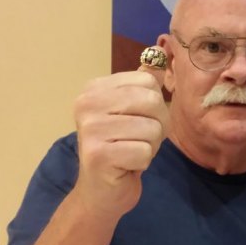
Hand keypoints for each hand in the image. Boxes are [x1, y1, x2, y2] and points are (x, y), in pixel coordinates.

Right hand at [72, 49, 169, 218]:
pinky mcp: (98, 155)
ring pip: (151, 129)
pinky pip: (144, 151)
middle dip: (157, 126)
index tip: (139, 122)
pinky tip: (126, 166)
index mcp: (94, 89)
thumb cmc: (121, 149)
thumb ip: (142, 83)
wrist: (101, 192)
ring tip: (131, 153)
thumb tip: (158, 51)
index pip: (147, 82)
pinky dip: (142, 162)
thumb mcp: (132, 112)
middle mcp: (86, 104)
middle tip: (139, 140)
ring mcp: (90, 129)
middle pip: (152, 101)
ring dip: (150, 146)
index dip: (156, 106)